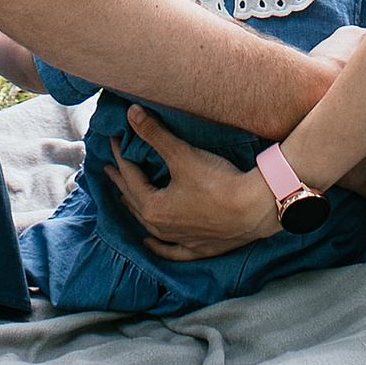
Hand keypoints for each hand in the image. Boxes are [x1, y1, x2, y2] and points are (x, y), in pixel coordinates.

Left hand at [103, 111, 279, 261]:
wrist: (255, 209)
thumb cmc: (219, 183)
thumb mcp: (182, 155)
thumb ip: (155, 134)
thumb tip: (132, 114)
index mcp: (153, 207)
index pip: (130, 176)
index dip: (120, 155)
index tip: (113, 141)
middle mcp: (162, 228)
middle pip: (135, 200)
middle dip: (122, 181)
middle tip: (111, 167)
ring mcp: (181, 241)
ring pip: (149, 226)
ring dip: (136, 209)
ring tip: (125, 198)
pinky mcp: (199, 248)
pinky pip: (172, 251)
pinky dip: (159, 247)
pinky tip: (150, 243)